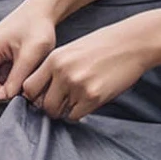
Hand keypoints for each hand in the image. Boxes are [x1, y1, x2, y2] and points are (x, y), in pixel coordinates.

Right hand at [0, 4, 57, 100]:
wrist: (41, 12)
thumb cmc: (36, 28)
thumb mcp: (30, 55)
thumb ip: (16, 78)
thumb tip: (3, 97)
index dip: (2, 95)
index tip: (21, 96)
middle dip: (4, 93)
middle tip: (25, 91)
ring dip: (8, 87)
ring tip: (26, 81)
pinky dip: (11, 81)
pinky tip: (24, 75)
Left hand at [19, 20, 157, 122]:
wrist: (131, 43)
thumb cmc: (102, 47)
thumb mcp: (70, 51)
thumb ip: (54, 69)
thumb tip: (42, 93)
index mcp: (54, 59)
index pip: (29, 87)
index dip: (34, 96)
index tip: (42, 98)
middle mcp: (62, 72)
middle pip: (42, 104)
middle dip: (50, 107)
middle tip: (61, 104)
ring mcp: (77, 85)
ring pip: (59, 112)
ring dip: (65, 110)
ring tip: (77, 100)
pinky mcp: (93, 96)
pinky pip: (76, 116)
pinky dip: (79, 113)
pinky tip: (88, 101)